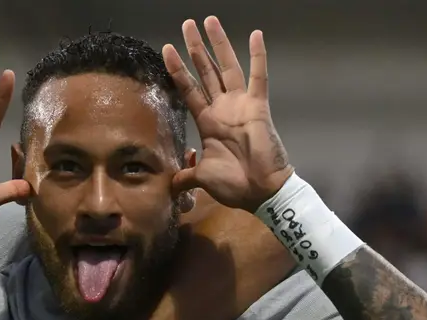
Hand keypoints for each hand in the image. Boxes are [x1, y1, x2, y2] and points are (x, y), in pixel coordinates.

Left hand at [162, 17, 293, 211]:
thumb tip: (170, 185)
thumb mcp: (201, 178)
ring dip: (218, 44)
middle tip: (186, 25)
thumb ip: (185, 176)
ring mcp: (240, 105)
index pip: (188, 90)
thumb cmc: (234, 184)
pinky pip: (259, 77)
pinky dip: (258, 56)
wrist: (260, 191)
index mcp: (207, 122)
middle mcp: (222, 108)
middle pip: (205, 71)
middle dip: (195, 48)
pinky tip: (255, 35)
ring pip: (227, 67)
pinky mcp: (258, 106)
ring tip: (209, 21)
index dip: (178, 70)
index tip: (166, 49)